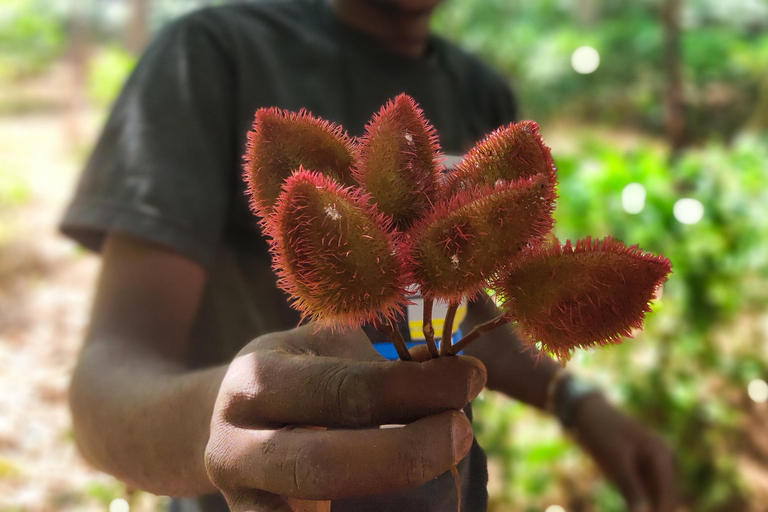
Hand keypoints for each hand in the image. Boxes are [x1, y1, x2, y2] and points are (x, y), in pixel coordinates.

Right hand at [204, 324, 486, 511]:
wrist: (222, 419)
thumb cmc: (294, 374)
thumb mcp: (326, 347)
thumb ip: (383, 362)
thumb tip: (461, 378)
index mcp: (256, 382)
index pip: (344, 390)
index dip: (416, 387)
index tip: (472, 378)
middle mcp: (236, 446)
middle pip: (324, 465)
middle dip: (407, 454)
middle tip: (462, 432)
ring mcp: (243, 500)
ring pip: (317, 510)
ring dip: (393, 495)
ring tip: (443, 468)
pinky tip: (408, 501)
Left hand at [572, 395, 676, 511]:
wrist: (587, 411)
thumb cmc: (601, 432)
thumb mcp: (616, 461)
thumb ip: (632, 490)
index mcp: (663, 456)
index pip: (667, 498)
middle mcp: (665, 460)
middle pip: (665, 499)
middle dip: (651, 509)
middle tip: (631, 510)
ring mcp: (655, 464)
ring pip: (655, 497)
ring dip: (645, 507)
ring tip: (628, 506)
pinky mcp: (642, 468)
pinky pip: (645, 492)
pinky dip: (638, 502)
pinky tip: (629, 505)